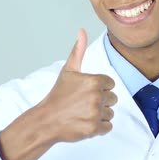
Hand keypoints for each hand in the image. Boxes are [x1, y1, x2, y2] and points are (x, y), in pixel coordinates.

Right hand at [0, 29, 117, 159]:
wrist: (46, 120)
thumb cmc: (58, 94)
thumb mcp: (68, 70)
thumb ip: (78, 50)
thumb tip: (82, 30)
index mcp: (94, 81)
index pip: (110, 84)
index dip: (100, 88)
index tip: (85, 91)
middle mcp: (97, 96)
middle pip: (112, 99)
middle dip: (101, 101)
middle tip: (83, 103)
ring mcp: (96, 113)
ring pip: (110, 113)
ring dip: (100, 115)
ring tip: (84, 113)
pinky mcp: (94, 129)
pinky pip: (108, 127)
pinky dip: (99, 127)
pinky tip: (86, 122)